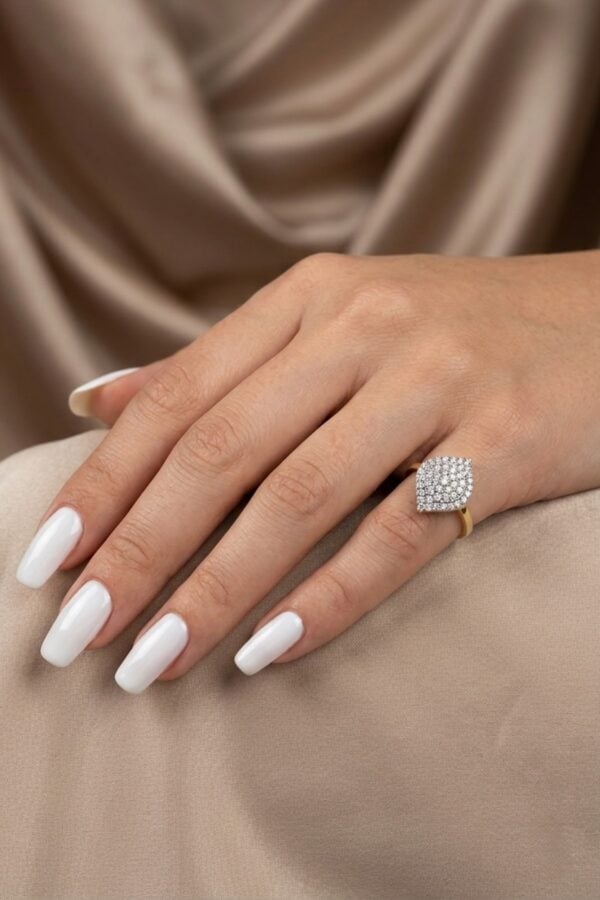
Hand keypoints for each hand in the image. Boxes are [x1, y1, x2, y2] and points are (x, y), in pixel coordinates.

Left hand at [17, 251, 599, 689]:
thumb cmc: (453, 332)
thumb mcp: (332, 320)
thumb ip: (217, 364)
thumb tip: (96, 400)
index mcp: (307, 296)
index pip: (178, 397)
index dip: (103, 483)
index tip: (48, 561)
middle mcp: (362, 326)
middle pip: (221, 452)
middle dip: (138, 551)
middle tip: (77, 634)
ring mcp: (436, 379)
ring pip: (298, 498)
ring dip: (215, 590)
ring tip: (152, 660)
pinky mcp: (503, 438)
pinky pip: (398, 534)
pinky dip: (329, 598)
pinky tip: (270, 650)